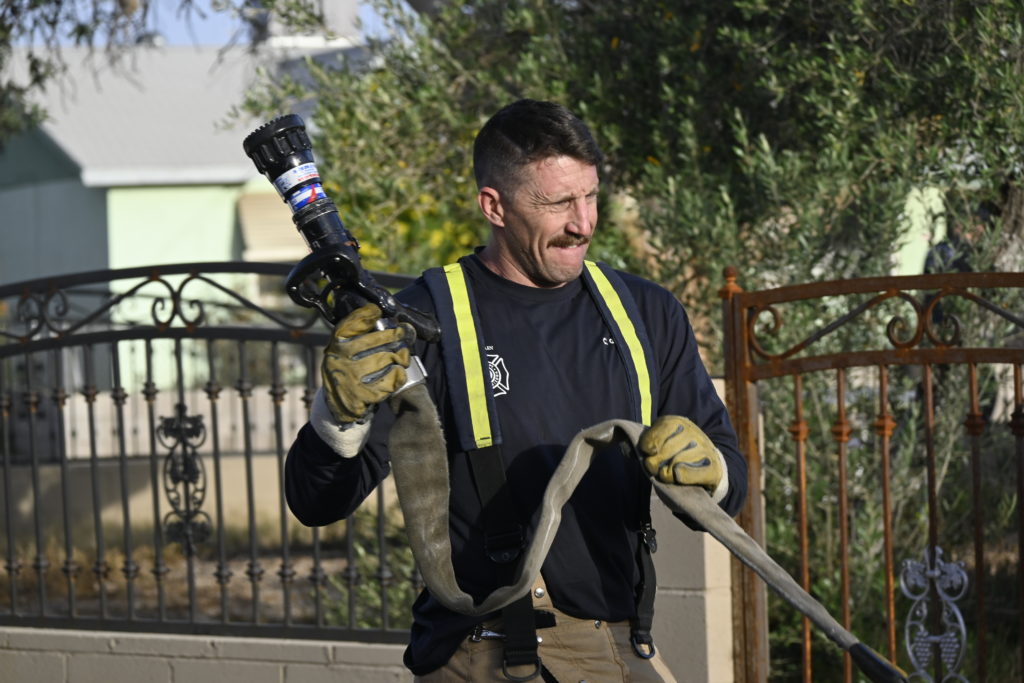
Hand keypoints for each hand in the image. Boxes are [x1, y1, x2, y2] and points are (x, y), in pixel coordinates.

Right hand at [321, 304, 413, 423]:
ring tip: (403, 357)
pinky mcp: (359, 397)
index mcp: (335, 345)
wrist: (337, 404)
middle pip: (375, 340)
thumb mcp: (344, 348)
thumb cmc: (348, 368)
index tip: (377, 311)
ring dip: (400, 357)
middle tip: (404, 334)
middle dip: (395, 335)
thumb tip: (377, 311)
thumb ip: (357, 333)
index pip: (351, 323)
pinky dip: (398, 376)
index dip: (366, 314)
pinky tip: (398, 373)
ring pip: (386, 359)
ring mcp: (348, 379)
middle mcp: (338, 359)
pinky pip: (389, 381)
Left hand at [639, 415, 723, 490]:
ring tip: (666, 474)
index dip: (649, 443)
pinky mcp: (713, 468)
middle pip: (665, 450)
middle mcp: (693, 433)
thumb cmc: (674, 453)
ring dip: (666, 474)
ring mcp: (705, 450)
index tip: (647, 452)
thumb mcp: (657, 442)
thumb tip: (626, 447)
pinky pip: (690, 474)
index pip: (661, 429)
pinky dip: (681, 478)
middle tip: (653, 468)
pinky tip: (678, 477)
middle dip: (654, 463)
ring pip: (676, 464)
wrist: (705, 465)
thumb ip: (642, 443)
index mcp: (677, 422)